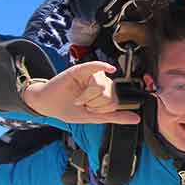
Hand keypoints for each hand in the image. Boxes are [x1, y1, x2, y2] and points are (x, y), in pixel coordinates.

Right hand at [20, 61, 140, 124]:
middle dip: (94, 104)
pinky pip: (95, 66)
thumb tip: (136, 119)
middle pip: (108, 94)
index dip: (101, 110)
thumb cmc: (68, 109)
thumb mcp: (92, 117)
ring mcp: (91, 76)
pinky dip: (102, 66)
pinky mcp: (80, 70)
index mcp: (105, 94)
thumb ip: (115, 117)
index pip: (113, 102)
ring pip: (100, 86)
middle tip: (82, 104)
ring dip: (87, 96)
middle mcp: (100, 83)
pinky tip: (110, 69)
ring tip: (78, 98)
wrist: (47, 104)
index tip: (89, 111)